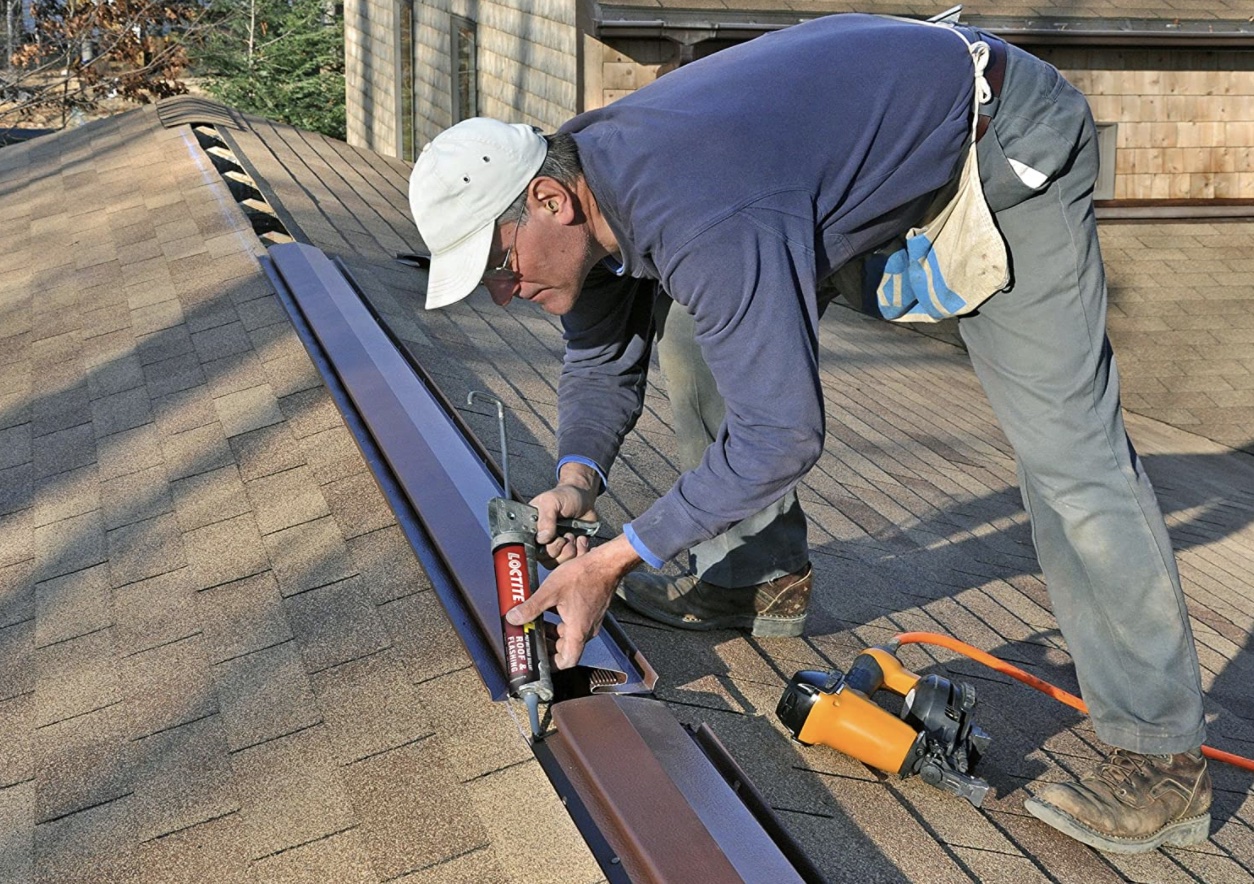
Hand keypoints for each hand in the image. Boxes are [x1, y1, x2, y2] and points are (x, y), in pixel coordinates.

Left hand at [506, 535, 639, 668]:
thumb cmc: (584, 576)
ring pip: (569, 636)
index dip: (551, 665)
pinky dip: (560, 621)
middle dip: (547, 646)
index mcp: (578, 631)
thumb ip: (531, 607)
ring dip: (552, 633)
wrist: (605, 563)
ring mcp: (590, 621)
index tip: (537, 661)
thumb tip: (514, 618)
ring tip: (537, 623)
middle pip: (565, 649)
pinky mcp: (591, 611)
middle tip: (531, 638)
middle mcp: (586, 630)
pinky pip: (574, 624)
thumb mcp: (551, 591)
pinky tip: (549, 609)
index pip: (567, 661)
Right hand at [529, 463, 599, 565]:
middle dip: (560, 548)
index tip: (555, 537)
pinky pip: (575, 561)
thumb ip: (546, 518)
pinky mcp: (571, 551)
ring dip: (571, 550)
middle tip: (567, 534)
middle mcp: (543, 542)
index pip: (530, 549)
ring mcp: (557, 548)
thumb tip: (542, 538)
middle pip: (546, 559)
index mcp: (533, 530)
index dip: (543, 548)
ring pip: (560, 563)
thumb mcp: (552, 501)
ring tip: (574, 535)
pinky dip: (581, 552)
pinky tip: (582, 539)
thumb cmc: (565, 496)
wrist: (584, 498)